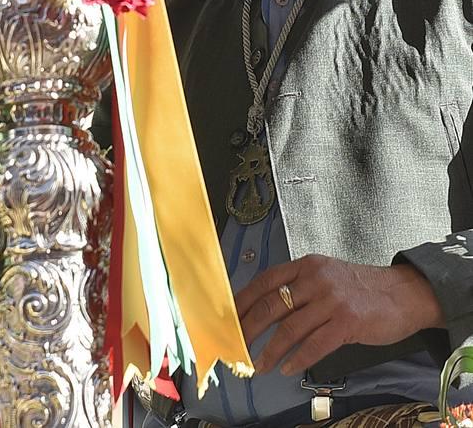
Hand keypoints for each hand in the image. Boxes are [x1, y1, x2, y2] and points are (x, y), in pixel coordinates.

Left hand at [237, 254, 442, 375]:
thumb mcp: (325, 276)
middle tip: (236, 345)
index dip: (242, 301)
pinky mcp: (347, 322)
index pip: (264, 282)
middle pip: (270, 306)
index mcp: (305, 266)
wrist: (405, 292)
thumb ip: (298, 288)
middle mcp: (315, 280)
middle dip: (249, 328)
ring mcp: (331, 301)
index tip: (228, 318)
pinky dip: (298, 359)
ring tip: (260, 364)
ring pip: (289, 329)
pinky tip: (287, 367)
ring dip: (270, 350)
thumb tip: (264, 310)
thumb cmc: (361, 288)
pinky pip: (315, 345)